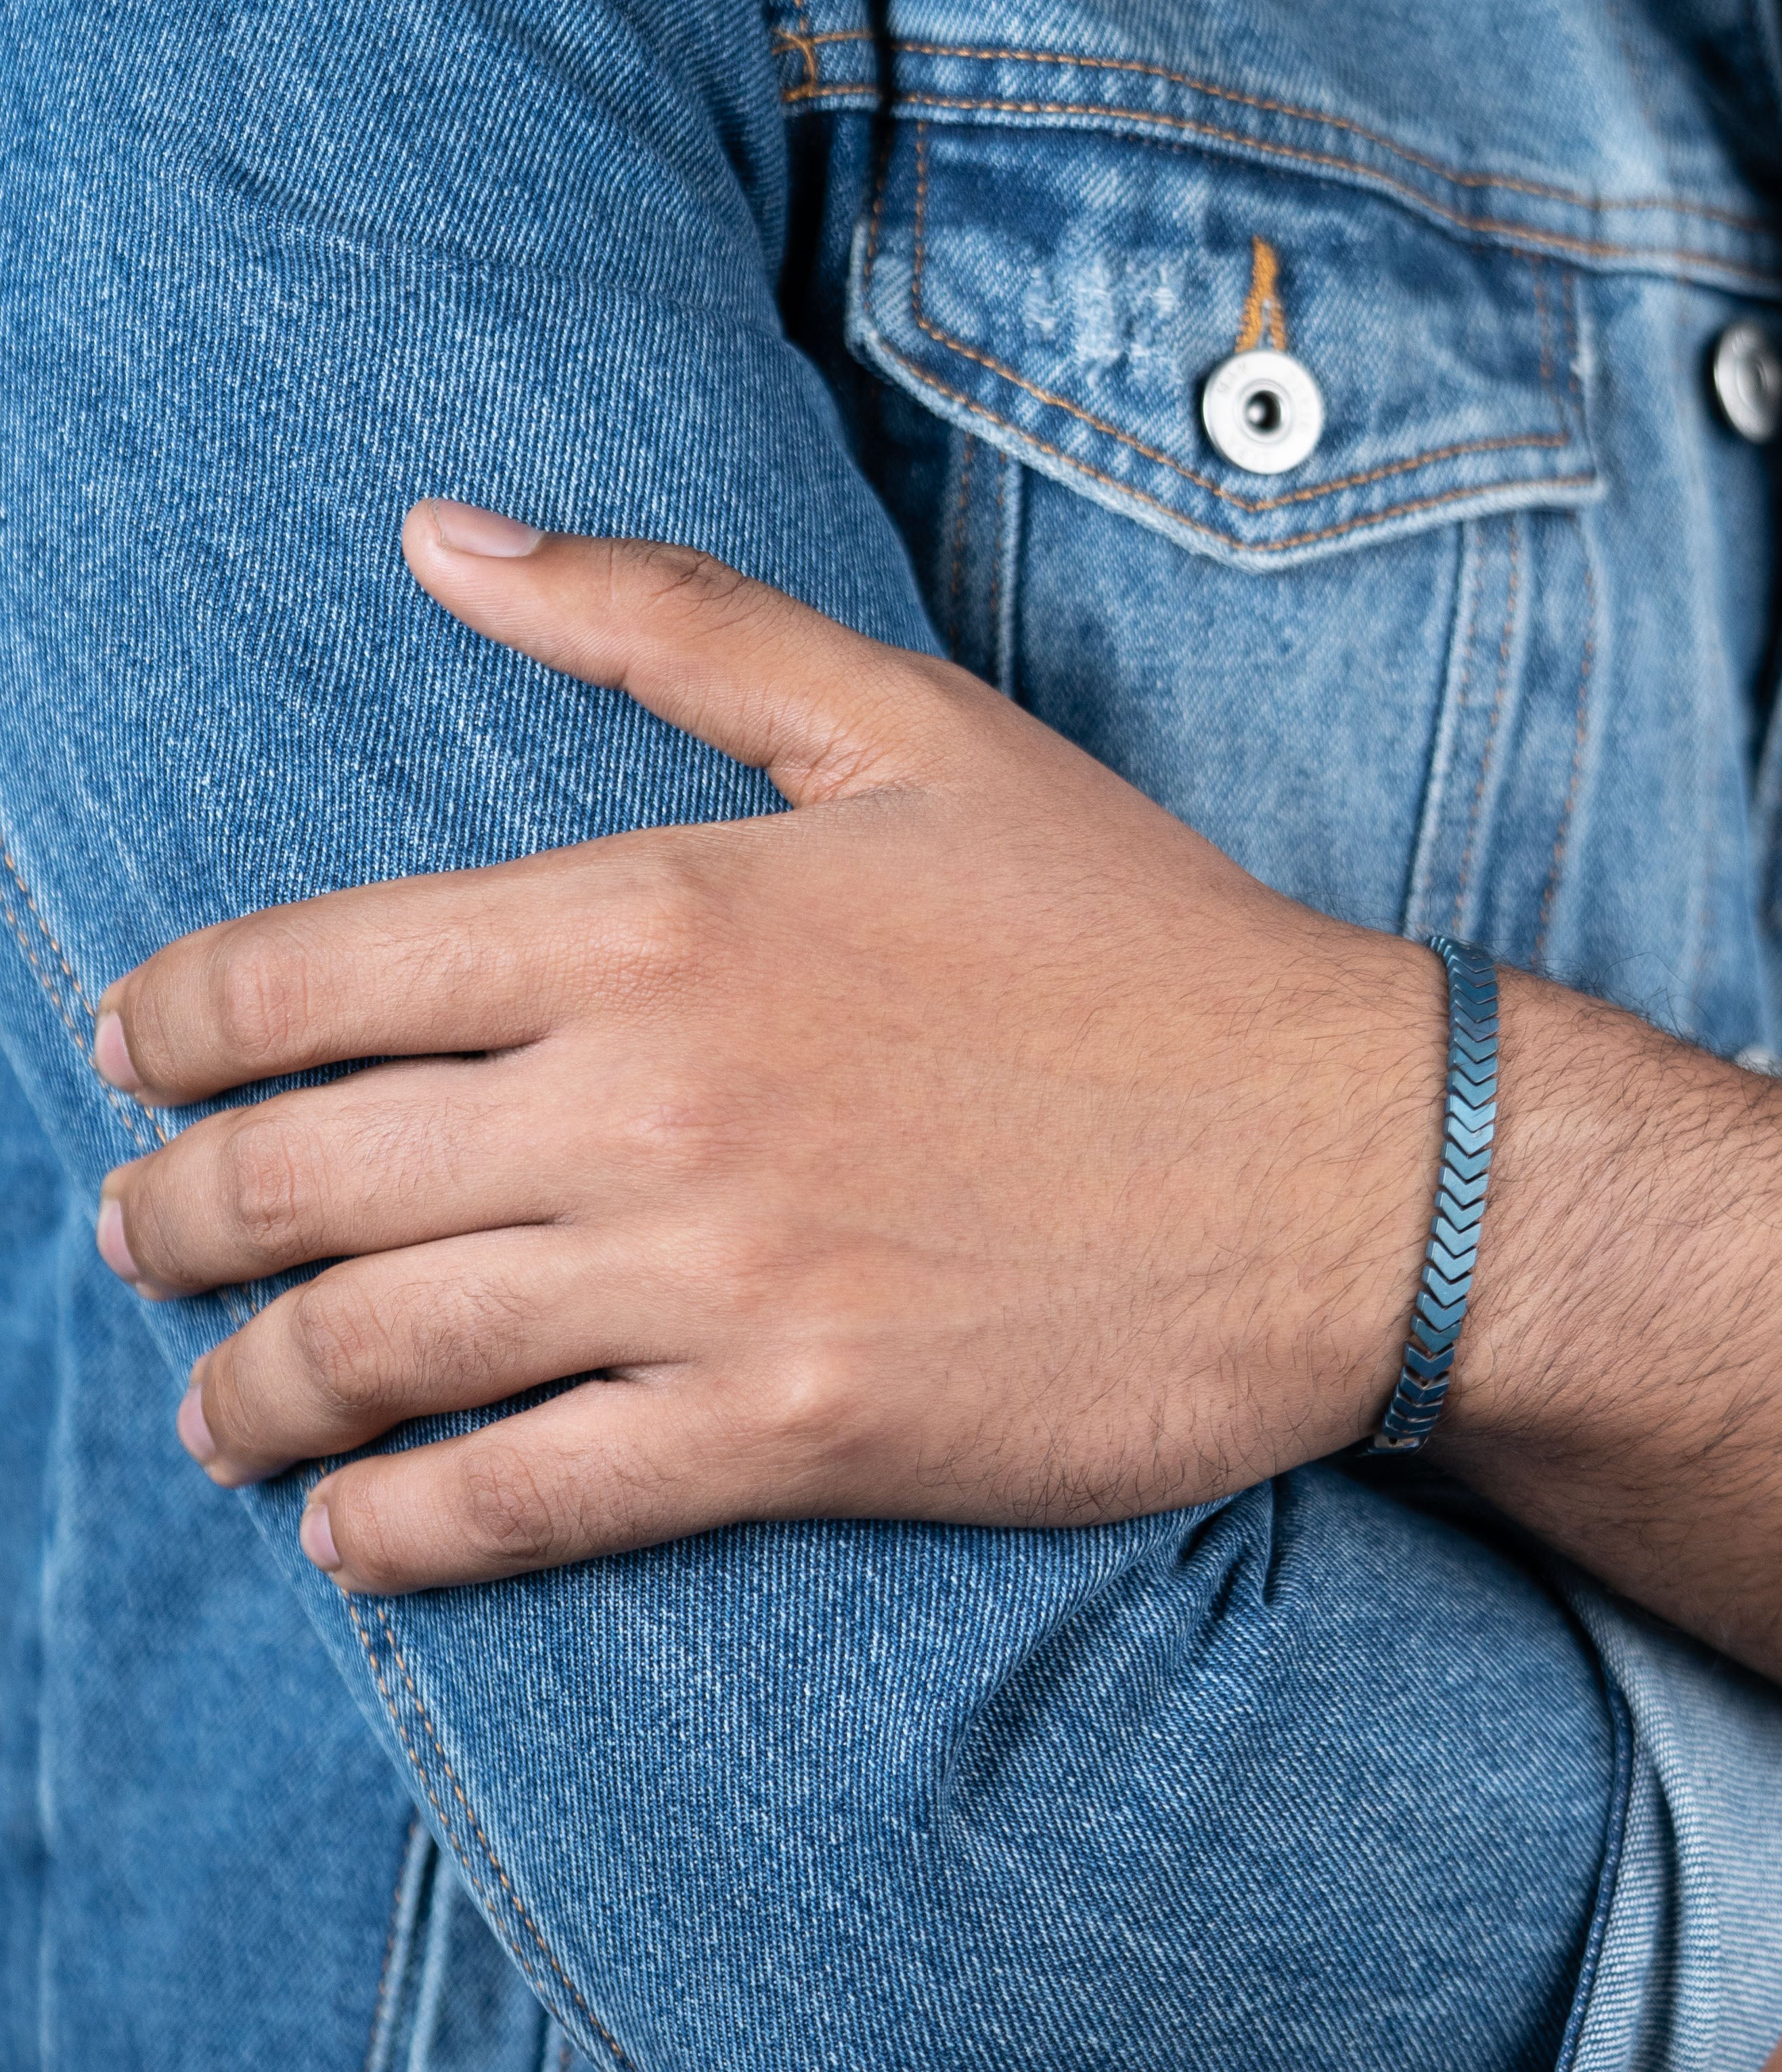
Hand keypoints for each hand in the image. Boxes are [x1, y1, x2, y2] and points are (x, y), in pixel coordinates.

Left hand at [94, 503, 1444, 1589]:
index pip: (307, 976)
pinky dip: (404, 1533)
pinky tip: (360, 1536)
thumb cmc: (1145, 941)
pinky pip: (520, 1501)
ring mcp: (719, 1275)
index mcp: (662, 909)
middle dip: (172, 1224)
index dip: (174, 1028)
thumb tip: (435, 535)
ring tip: (220, 1413)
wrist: (1356, 1164)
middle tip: (142, 1245)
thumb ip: (663, 620)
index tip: (135, 1062)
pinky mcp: (798, 1428)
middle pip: (299, 1179)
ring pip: (376, 1355)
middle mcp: (653, 1094)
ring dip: (252, 1398)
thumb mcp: (920, 732)